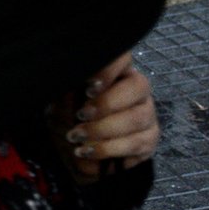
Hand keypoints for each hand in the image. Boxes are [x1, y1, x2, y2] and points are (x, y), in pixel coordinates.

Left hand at [47, 52, 158, 183]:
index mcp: (114, 71)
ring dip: (103, 129)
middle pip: (138, 86)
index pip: (123, 57)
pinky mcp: (149, 139)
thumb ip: (66, 94)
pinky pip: (137, 143)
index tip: (88, 87)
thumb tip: (73, 88)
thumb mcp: (58, 104)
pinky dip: (109, 149)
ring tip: (78, 137)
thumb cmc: (67, 119)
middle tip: (81, 115)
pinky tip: (89, 151)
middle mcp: (136, 89)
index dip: (109, 69)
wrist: (75, 152)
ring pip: (137, 117)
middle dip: (107, 103)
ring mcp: (147, 113)